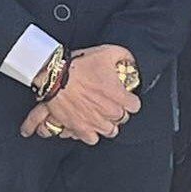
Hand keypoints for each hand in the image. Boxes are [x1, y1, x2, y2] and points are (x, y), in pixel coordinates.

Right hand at [23, 45, 141, 144]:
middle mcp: (110, 112)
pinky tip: (88, 125)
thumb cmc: (79, 65)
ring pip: (110, 131)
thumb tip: (130, 61)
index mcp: (119, 96)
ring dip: (107, 124)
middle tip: (109, 103)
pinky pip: (92, 139)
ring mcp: (96, 122)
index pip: (135, 106)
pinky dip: (91, 133)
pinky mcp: (80, 129)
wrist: (55, 77)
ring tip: (100, 116)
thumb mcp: (107, 52)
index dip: (129, 100)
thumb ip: (124, 56)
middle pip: (122, 119)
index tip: (124, 96)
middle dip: (117, 111)